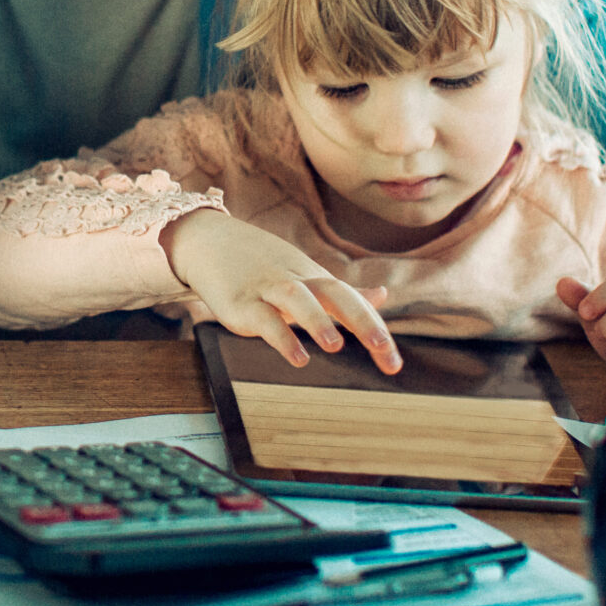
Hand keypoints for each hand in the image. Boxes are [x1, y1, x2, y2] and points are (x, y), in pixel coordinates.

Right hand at [161, 209, 400, 373]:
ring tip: (335, 345)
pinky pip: (263, 317)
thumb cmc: (264, 265)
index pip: (354, 302)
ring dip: (317, 321)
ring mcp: (268, 290)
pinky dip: (280, 336)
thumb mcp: (308, 277)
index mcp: (316, 280)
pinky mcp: (242, 302)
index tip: (393, 364)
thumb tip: (383, 296)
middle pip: (335, 295)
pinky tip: (296, 357)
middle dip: (362, 320)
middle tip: (384, 350)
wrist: (211, 241)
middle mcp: (297, 282)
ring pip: (297, 299)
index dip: (376, 330)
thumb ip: (345, 293)